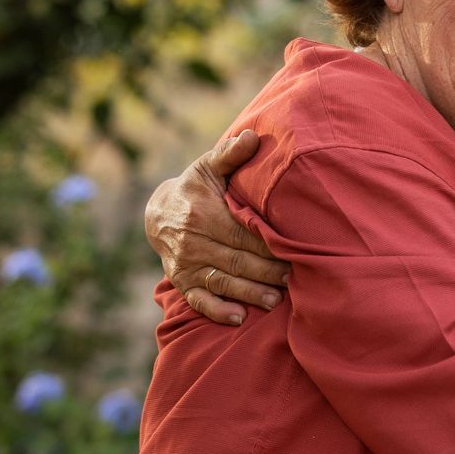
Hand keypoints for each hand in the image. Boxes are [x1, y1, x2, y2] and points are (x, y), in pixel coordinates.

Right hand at [144, 130, 290, 323]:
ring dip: (250, 293)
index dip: (269, 244)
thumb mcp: (209, 167)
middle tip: (296, 279)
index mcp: (204, 213)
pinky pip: (198, 300)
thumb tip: (252, 136)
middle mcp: (194, 241)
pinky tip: (239, 318)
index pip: (243, 233)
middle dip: (267, 272)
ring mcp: (186, 264)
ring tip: (275, 301)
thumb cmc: (195, 187)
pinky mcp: (181, 281)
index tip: (295, 250)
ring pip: (222, 282)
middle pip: (238, 260)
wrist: (158, 212)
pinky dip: (217, 311)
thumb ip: (231, 155)